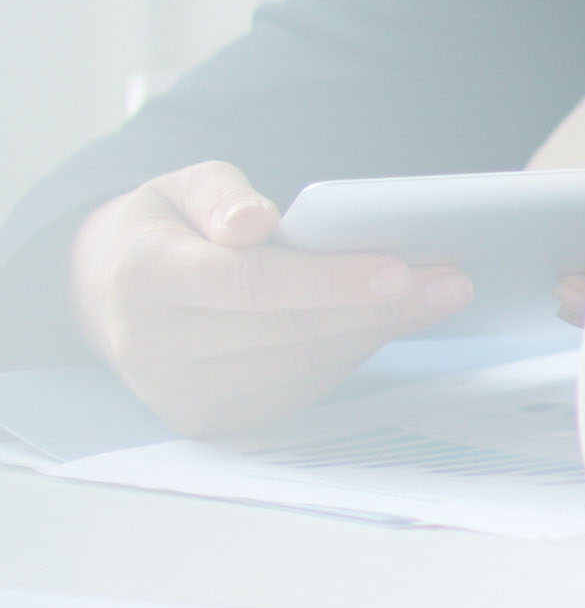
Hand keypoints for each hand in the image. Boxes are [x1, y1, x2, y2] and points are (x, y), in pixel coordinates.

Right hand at [70, 163, 469, 437]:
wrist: (109, 294)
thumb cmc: (165, 229)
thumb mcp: (180, 186)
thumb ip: (220, 194)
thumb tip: (254, 221)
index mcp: (146, 280)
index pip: (249, 284)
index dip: (327, 281)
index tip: (398, 269)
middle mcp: (154, 348)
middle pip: (287, 331)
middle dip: (377, 306)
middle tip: (452, 279)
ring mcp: (181, 395)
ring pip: (301, 365)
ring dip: (376, 330)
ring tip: (439, 295)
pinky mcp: (209, 421)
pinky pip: (296, 389)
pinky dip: (349, 353)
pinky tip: (389, 320)